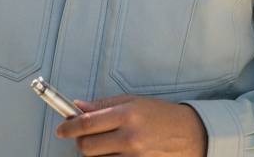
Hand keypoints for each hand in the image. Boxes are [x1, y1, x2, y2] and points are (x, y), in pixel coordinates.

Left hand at [54, 95, 206, 156]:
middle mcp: (129, 137)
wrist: (192, 135)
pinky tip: (117, 153)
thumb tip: (77, 107)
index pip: (86, 123)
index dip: (69, 127)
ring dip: (97, 154)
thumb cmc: (161, 115)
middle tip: (86, 137)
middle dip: (81, 142)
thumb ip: (103, 105)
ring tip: (109, 144)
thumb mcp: (134, 102)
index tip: (61, 129)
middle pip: (87, 147)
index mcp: (126, 115)